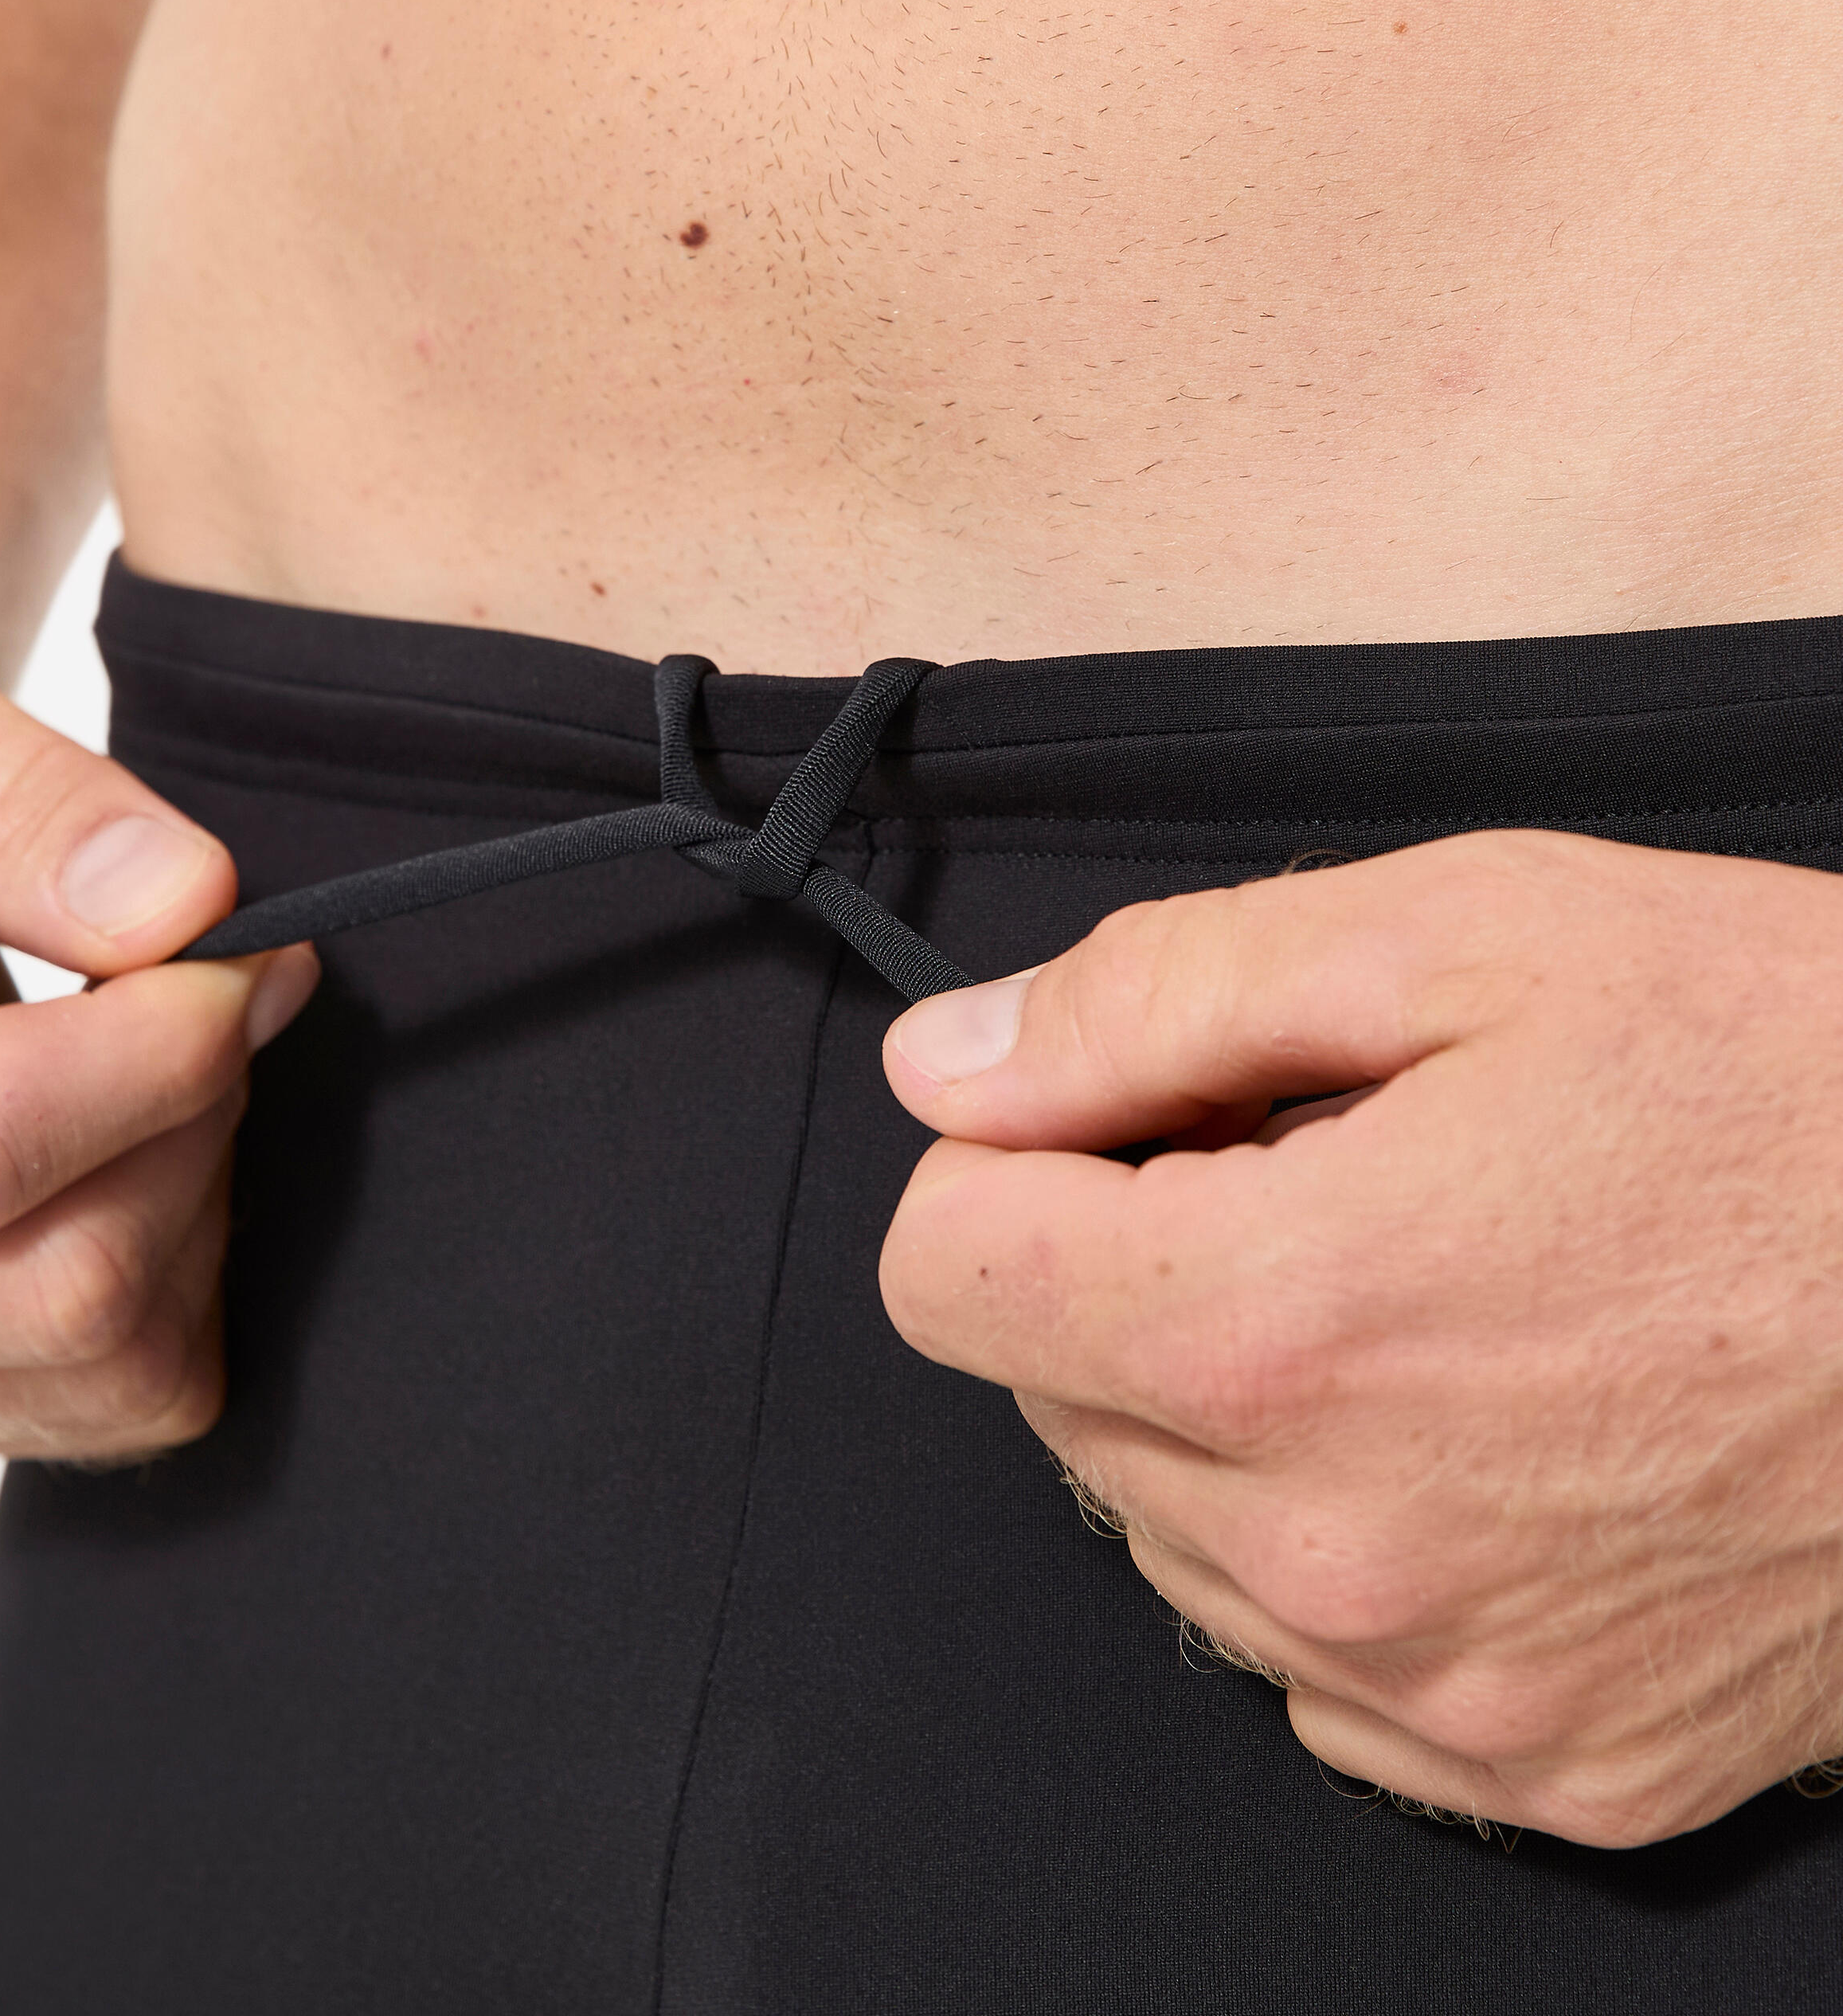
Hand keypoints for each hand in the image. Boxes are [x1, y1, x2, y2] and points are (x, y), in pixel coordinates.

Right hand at [0, 583, 315, 1461]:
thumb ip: (7, 786)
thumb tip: (178, 910)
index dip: (163, 1048)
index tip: (241, 941)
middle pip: (58, 1282)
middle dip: (196, 1119)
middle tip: (221, 989)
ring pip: (103, 1358)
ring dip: (199, 1196)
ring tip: (171, 1058)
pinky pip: (116, 1402)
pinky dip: (184, 1278)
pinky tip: (143, 1150)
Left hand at [878, 830, 1842, 1847]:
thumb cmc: (1802, 1088)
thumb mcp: (1465, 937)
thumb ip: (1155, 1001)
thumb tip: (950, 1065)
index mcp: (1284, 1327)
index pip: (944, 1275)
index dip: (1019, 1168)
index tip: (1136, 1124)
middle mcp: (1339, 1549)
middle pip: (1052, 1396)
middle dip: (1141, 1274)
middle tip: (1334, 1185)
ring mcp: (1447, 1688)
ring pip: (1169, 1531)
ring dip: (1239, 1410)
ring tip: (1437, 1299)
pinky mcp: (1550, 1765)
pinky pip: (1316, 1660)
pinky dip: (1350, 1538)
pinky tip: (1489, 1433)